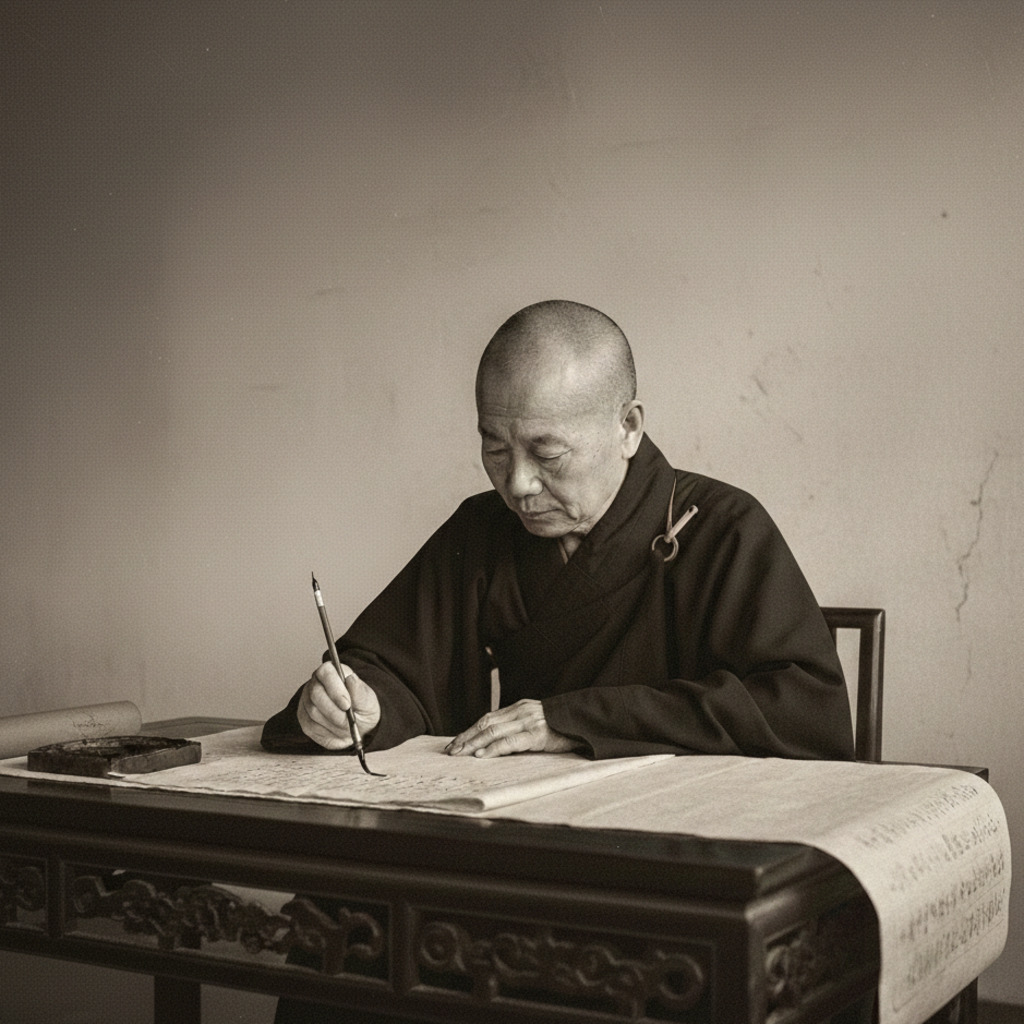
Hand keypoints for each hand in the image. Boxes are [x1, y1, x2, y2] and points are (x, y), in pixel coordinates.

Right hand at [297, 661, 380, 750]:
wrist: (357, 726)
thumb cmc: (363, 708)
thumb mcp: (368, 701)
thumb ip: (360, 691)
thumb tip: (351, 679)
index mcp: (334, 672)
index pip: (326, 672)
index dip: (335, 689)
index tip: (347, 705)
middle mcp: (317, 682)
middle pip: (316, 693)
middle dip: (333, 711)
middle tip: (347, 721)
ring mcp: (307, 699)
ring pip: (313, 712)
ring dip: (332, 723)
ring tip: (346, 727)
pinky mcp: (303, 716)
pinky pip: (310, 726)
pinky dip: (326, 732)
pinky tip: (337, 731)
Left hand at [445, 699, 579, 757]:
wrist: (584, 720)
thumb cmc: (561, 726)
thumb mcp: (536, 720)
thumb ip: (518, 726)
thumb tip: (495, 742)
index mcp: (518, 708)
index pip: (487, 718)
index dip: (469, 730)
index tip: (456, 742)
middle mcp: (520, 712)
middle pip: (485, 724)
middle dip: (466, 737)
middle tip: (450, 750)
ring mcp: (528, 722)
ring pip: (493, 731)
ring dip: (473, 744)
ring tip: (460, 754)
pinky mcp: (536, 735)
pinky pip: (510, 741)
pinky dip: (493, 749)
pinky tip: (482, 755)